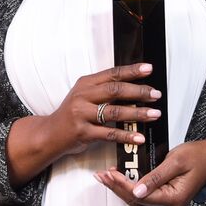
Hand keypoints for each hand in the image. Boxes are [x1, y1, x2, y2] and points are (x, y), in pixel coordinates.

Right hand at [45, 63, 161, 155]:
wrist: (50, 134)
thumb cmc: (72, 113)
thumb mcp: (84, 95)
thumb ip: (103, 89)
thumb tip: (133, 85)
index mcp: (85, 84)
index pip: (112, 74)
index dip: (131, 71)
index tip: (148, 69)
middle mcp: (82, 96)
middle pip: (115, 90)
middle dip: (138, 92)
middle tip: (155, 94)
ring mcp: (82, 115)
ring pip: (114, 112)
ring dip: (137, 113)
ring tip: (154, 114)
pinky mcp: (83, 133)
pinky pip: (109, 134)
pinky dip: (126, 136)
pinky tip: (139, 137)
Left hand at [95, 141, 205, 205]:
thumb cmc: (198, 156)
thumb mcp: (176, 161)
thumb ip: (156, 177)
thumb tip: (137, 190)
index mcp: (174, 198)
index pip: (140, 195)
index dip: (122, 185)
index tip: (109, 174)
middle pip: (136, 200)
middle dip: (117, 188)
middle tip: (101, 175)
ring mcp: (168, 204)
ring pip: (138, 199)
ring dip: (120, 188)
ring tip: (105, 176)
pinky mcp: (165, 198)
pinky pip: (144, 196)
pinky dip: (130, 186)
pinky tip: (119, 178)